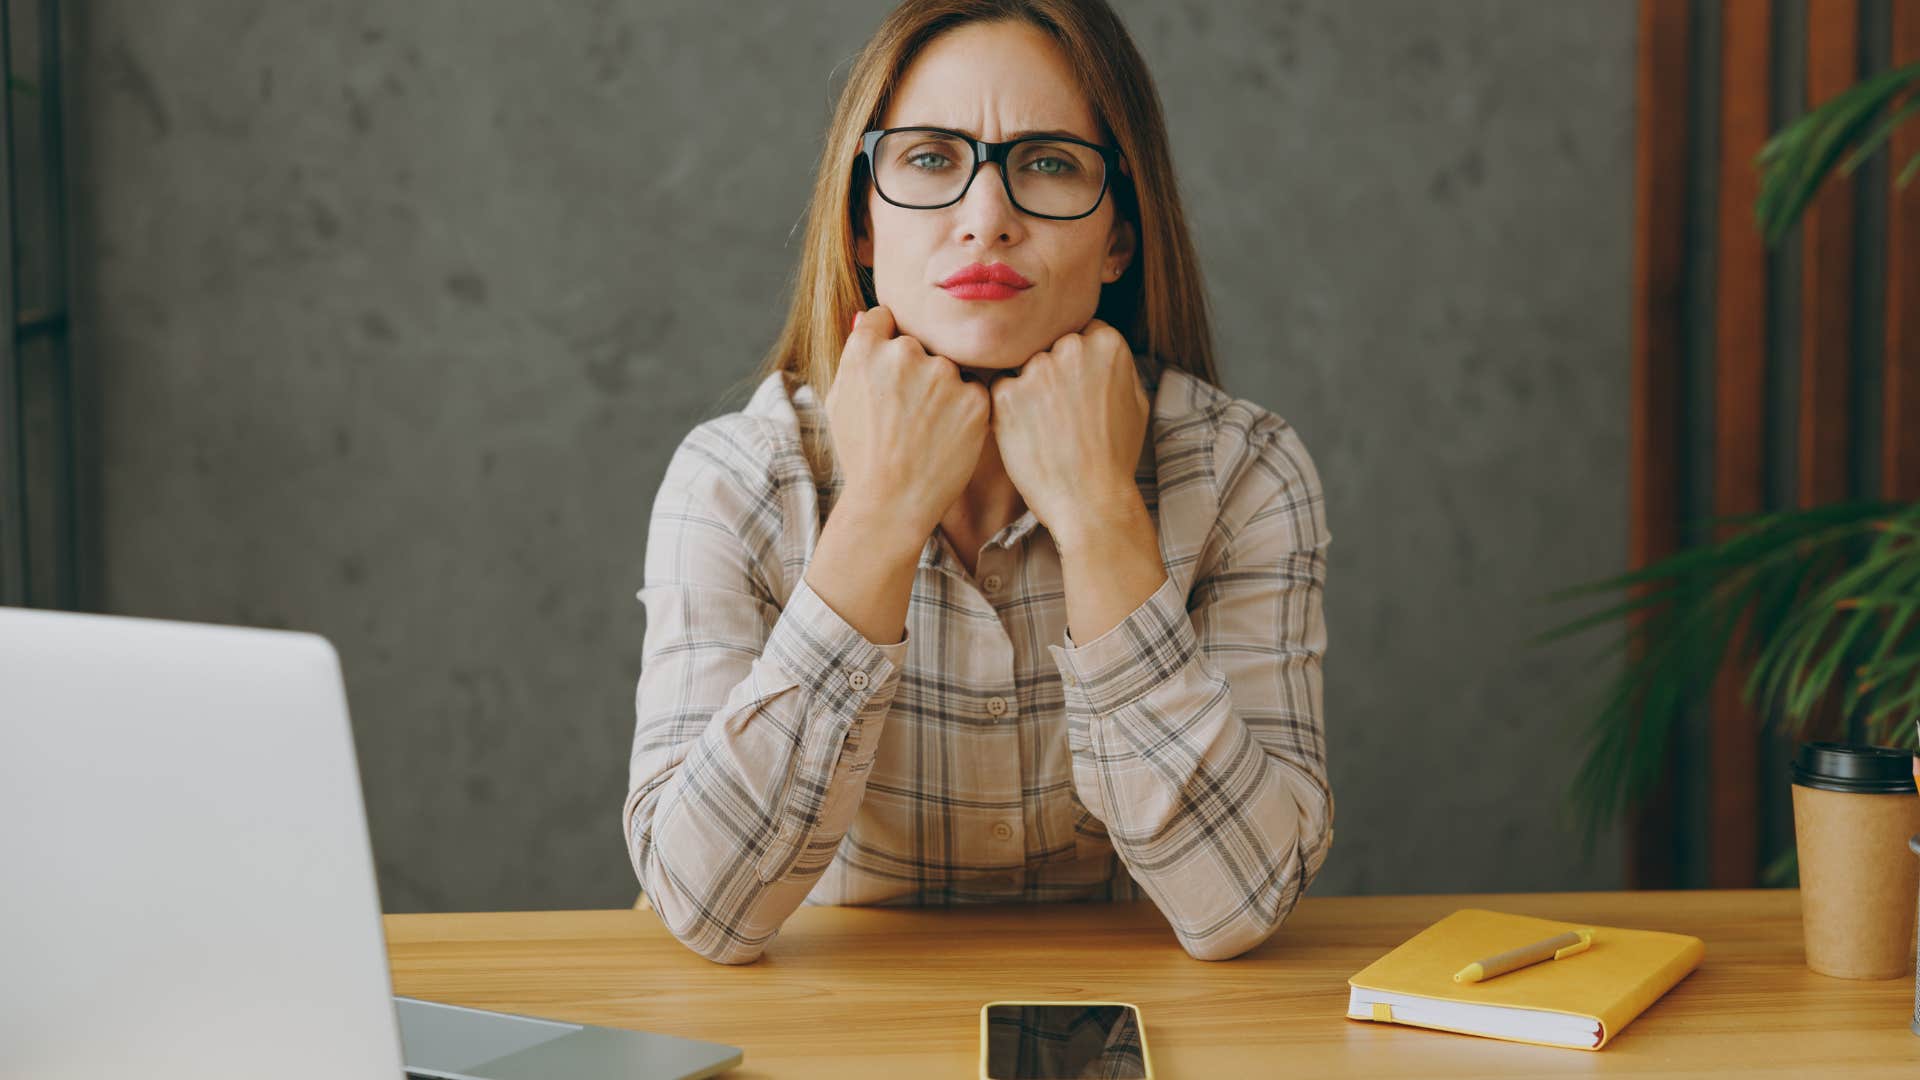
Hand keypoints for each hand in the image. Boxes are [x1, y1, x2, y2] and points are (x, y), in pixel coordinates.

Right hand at [824, 305, 990, 539]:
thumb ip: (854, 358)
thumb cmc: (861, 457)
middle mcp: (904, 353)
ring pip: (950, 368)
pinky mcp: (974, 398)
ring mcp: (943, 374)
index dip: (888, 343)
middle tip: (910, 414)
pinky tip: (947, 438)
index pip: (885, 318)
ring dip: (945, 390)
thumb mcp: (838, 402)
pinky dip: (966, 411)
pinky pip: (975, 392)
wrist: (890, 504)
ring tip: (928, 430)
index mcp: (866, 349)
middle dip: (919, 370)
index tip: (892, 373)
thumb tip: (866, 319)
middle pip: (921, 345)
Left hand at [988, 319, 1150, 544]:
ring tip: (1045, 428)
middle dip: (1052, 373)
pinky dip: (1008, 409)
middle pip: (1050, 346)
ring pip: (1024, 367)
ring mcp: (1037, 369)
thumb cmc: (1116, 456)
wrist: (1091, 500)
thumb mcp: (1136, 402)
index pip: (1081, 333)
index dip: (1077, 363)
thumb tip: (1099, 349)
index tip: (1078, 388)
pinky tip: (1028, 434)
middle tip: (1059, 412)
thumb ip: (1117, 366)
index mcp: (1107, 343)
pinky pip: (1000, 389)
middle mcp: (1072, 347)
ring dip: (1029, 390)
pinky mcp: (1007, 393)